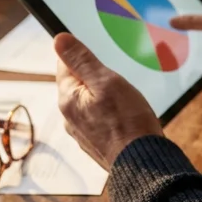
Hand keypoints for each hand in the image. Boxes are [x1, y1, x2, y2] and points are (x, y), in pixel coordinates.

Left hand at [55, 33, 163, 169]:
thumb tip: (59, 39)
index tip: (98, 54)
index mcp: (68, 99)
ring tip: (125, 99)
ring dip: (104, 96)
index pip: (65, 65)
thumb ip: (82, 60)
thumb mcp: (106, 82)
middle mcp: (69, 117)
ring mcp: (82, 132)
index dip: (81, 55)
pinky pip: (99, 118)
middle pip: (78, 84)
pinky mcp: (96, 142)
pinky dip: (110, 113)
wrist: (142, 163)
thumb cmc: (128, 121)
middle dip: (96, 77)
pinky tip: (125, 116)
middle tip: (118, 79)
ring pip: (90, 102)